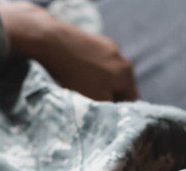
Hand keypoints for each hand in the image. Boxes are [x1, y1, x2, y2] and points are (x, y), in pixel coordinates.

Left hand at [0, 1, 137, 101]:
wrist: (54, 43)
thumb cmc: (76, 77)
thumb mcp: (96, 100)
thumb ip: (111, 109)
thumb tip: (117, 114)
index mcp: (127, 75)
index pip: (131, 100)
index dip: (117, 111)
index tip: (102, 116)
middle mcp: (122, 59)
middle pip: (119, 85)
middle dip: (107, 95)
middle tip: (89, 102)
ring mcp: (108, 46)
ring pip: (108, 72)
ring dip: (98, 81)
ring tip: (80, 86)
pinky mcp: (93, 39)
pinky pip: (96, 60)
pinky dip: (89, 68)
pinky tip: (75, 71)